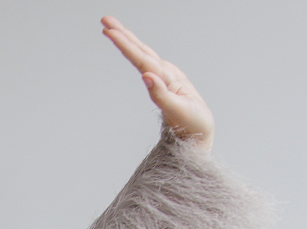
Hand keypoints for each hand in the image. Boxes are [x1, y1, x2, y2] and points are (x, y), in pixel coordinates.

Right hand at [101, 16, 213, 151]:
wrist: (201, 131)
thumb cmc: (193, 123)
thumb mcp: (179, 111)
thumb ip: (161, 94)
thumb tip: (145, 75)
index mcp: (169, 78)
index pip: (142, 58)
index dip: (125, 45)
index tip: (110, 32)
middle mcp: (166, 73)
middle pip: (141, 50)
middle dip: (123, 34)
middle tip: (105, 20)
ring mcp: (164, 76)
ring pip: (143, 53)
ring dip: (127, 40)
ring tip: (112, 29)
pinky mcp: (162, 81)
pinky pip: (145, 62)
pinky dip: (135, 52)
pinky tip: (130, 46)